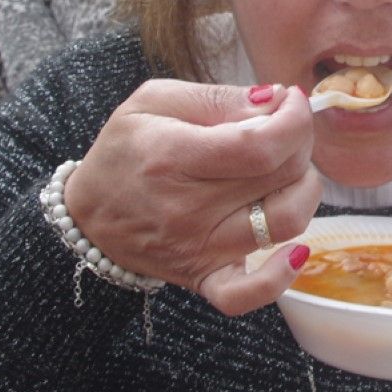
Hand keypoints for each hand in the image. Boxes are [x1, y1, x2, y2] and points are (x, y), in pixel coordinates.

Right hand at [63, 81, 323, 316]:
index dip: (293, 120)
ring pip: (285, 223)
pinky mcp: (205, 278)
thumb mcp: (154, 102)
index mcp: (173, 157)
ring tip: (287, 172)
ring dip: (304, 190)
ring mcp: (199, 249)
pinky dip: (281, 276)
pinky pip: (250, 294)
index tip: (291, 102)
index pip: (261, 145)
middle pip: (281, 176)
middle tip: (284, 129)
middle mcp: (188, 208)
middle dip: (299, 143)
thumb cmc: (125, 151)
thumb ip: (217, 97)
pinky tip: (295, 250)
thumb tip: (275, 100)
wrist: (87, 216)